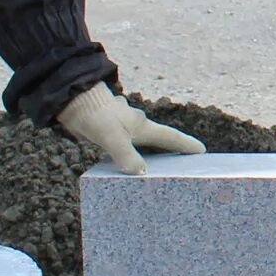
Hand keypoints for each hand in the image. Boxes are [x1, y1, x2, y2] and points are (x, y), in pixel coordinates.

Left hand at [56, 82, 205, 170]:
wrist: (74, 102)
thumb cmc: (97, 117)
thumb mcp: (113, 139)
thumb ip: (127, 156)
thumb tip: (141, 173)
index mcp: (142, 126)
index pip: (170, 137)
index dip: (186, 145)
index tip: (201, 150)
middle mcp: (135, 125)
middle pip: (157, 140)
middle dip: (168, 151)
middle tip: (180, 164)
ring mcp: (122, 126)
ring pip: (139, 141)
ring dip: (146, 152)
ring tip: (150, 169)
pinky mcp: (109, 130)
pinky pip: (124, 144)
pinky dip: (128, 152)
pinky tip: (122, 162)